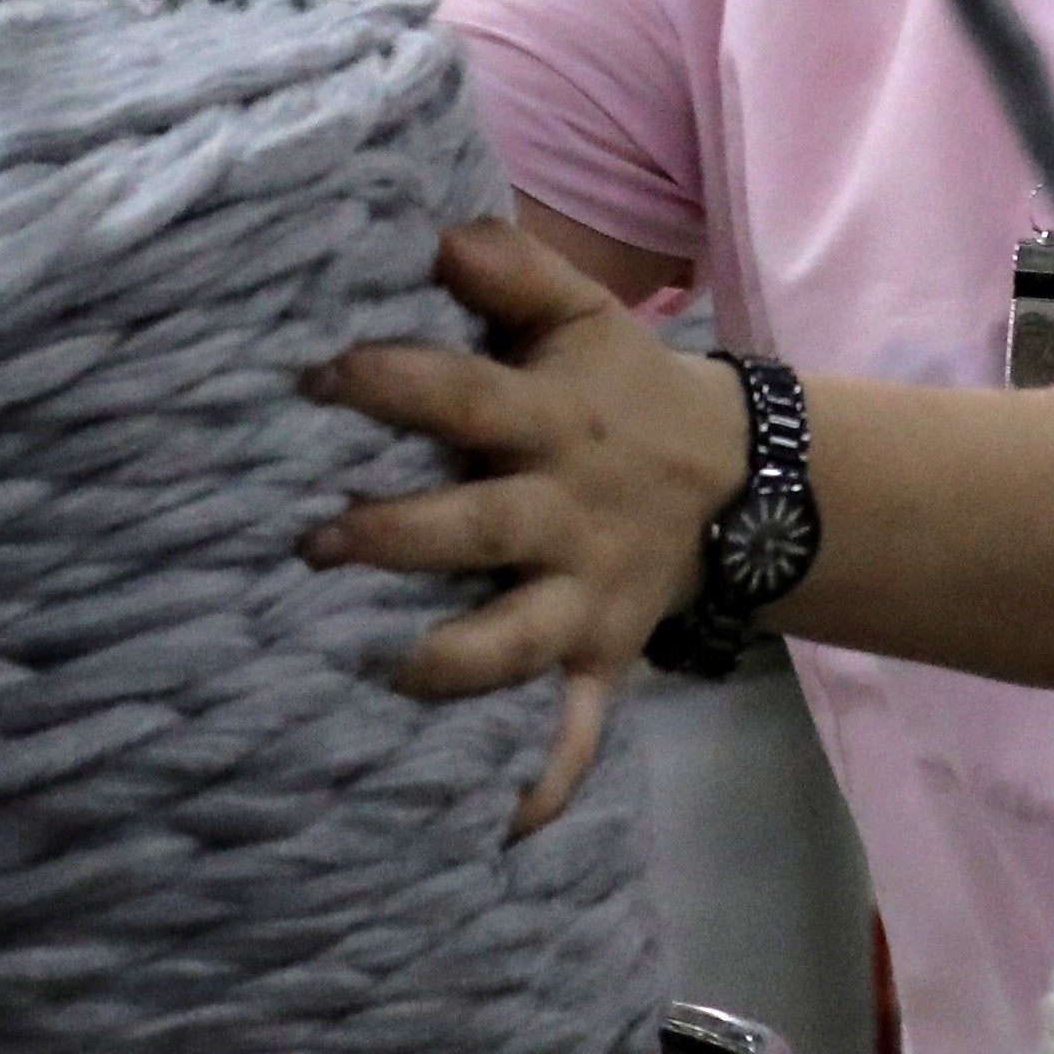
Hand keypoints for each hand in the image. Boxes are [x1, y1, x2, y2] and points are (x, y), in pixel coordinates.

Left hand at [303, 216, 753, 837]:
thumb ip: (512, 266)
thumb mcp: (582, 314)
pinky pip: (581, 730)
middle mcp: (563, 513)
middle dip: (400, 537)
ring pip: (516, 639)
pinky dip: (548, 778)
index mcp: (549, 422)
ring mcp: (583, 596)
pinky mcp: (600, 659)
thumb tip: (432, 227)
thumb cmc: (617, 388)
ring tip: (385, 674)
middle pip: (478, 526)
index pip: (468, 394)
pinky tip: (502, 826)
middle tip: (317, 543)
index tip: (318, 376)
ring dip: (453, 663)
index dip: (396, 383)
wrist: (737, 481)